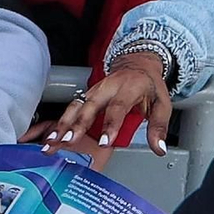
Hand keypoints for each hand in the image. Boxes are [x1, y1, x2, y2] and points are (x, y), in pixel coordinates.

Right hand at [43, 51, 171, 167]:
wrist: (137, 65)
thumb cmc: (149, 86)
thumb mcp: (162, 105)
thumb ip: (158, 127)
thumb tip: (158, 148)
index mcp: (129, 88)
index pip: (118, 107)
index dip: (110, 125)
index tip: (104, 141)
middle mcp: (108, 87)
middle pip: (90, 105)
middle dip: (78, 123)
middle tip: (68, 139)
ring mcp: (94, 90)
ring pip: (76, 105)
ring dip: (63, 123)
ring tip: (53, 140)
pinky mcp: (86, 95)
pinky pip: (71, 108)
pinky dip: (60, 122)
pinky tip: (52, 135)